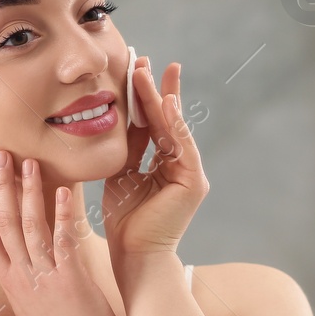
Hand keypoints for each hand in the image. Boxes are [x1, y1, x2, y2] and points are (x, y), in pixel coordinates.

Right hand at [0, 150, 122, 315]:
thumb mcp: (30, 302)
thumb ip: (23, 276)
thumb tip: (19, 256)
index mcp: (9, 280)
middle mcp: (21, 276)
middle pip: (4, 224)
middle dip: (0, 186)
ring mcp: (43, 277)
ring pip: (30, 227)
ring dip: (28, 192)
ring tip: (28, 162)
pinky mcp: (69, 280)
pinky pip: (63, 241)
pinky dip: (62, 215)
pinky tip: (63, 192)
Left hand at [103, 55, 208, 271]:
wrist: (135, 257)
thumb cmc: (125, 223)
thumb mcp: (121, 176)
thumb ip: (127, 150)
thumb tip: (119, 119)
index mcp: (163, 166)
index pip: (153, 125)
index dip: (144, 98)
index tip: (136, 69)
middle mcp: (180, 167)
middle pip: (166, 120)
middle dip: (155, 89)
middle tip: (146, 59)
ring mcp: (190, 174)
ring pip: (173, 128)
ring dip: (159, 99)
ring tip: (147, 72)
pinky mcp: (194, 183)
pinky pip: (182, 146)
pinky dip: (174, 124)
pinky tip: (165, 101)